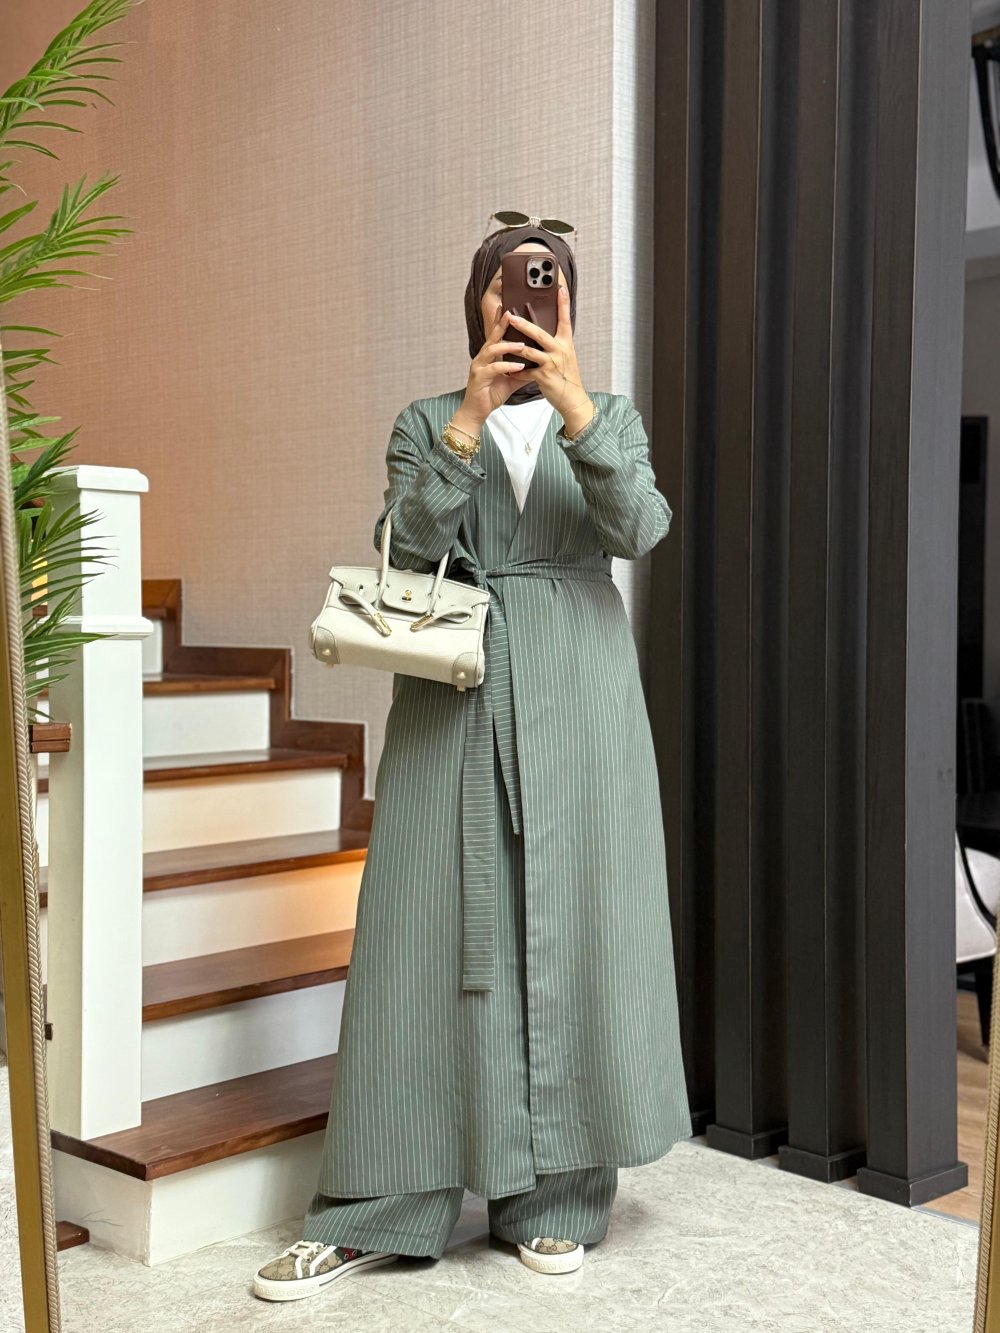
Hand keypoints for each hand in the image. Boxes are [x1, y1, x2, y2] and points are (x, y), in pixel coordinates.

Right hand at [455, 305, 530, 432]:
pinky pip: (494, 368)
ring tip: (522, 345)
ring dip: (508, 346)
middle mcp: (482, 357)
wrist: (478, 412)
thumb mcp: (512, 380)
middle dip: (501, 325)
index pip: (496, 335)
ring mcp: (479, 366)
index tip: (508, 309)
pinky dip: (507, 366)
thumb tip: (540, 363)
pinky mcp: (479, 378)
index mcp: (490, 356)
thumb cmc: (492, 394)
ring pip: (492, 350)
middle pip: (492, 337)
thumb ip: (524, 370)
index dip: (501, 322)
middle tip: (511, 314)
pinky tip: (518, 366)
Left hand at [503, 272, 594, 433]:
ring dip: (514, 346)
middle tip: (510, 315)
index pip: (565, 319)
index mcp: (566, 343)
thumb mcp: (566, 356)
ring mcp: (551, 363)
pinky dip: (516, 372)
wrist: (573, 399)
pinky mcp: (544, 377)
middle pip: (539, 333)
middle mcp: (559, 350)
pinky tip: (508, 372)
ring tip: (502, 341)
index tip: (560, 288)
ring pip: (529, 352)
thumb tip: (544, 332)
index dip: (563, 303)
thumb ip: (556, 343)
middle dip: (523, 324)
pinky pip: (526, 372)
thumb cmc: (567, 377)